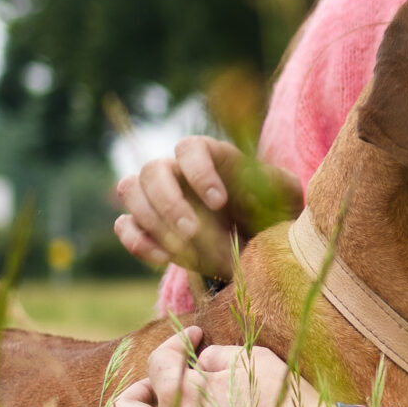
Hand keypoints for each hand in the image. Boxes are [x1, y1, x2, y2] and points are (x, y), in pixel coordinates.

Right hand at [114, 137, 303, 278]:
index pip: (189, 148)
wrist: (255, 244)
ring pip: (130, 190)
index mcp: (210, 156)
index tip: (219, 202)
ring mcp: (156, 196)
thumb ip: (274, 184)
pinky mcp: (145, 225)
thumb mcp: (283, 196)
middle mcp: (177, 171)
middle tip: (193, 231)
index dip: (198, 171)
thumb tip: (253, 185)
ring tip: (183, 247)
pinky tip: (164, 258)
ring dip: (152, 221)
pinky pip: (124, 225)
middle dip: (169, 202)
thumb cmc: (270, 212)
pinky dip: (137, 241)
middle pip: (152, 170)